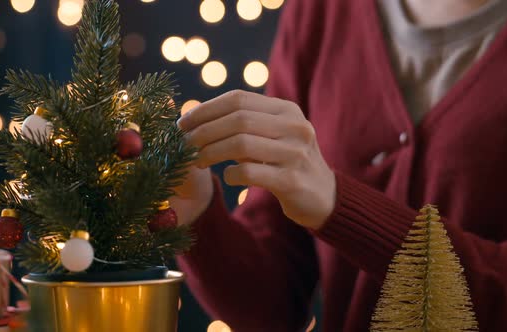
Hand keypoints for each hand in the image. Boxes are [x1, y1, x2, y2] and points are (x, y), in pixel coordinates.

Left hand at [177, 90, 335, 229]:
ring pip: (241, 144)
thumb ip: (243, 124)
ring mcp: (295, 153)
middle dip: (204, 131)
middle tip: (184, 144)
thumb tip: (194, 118)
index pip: (238, 99)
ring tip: (197, 161)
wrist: (324, 196)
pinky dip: (231, 174)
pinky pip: (250, 173)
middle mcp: (294, 126)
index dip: (206, 109)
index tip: (183, 123)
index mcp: (286, 110)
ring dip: (210, 152)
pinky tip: (228, 177)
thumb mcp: (271, 136)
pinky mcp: (292, 180)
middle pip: (238, 119)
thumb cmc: (286, 163)